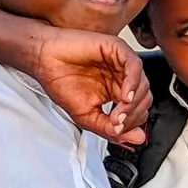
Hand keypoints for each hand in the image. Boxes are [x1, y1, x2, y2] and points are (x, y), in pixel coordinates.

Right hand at [26, 27, 150, 144]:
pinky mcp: (116, 48)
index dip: (131, 124)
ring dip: (134, 103)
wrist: (43, 61)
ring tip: (118, 112)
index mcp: (115, 91)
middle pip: (144, 99)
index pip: (138, 111)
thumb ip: (110, 129)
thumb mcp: (86, 116)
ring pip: (142, 84)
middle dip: (133, 116)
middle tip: (117, 122)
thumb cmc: (60, 82)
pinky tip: (123, 96)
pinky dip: (133, 83)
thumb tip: (139, 139)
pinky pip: (135, 66)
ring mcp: (120, 63)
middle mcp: (120, 77)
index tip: (116, 130)